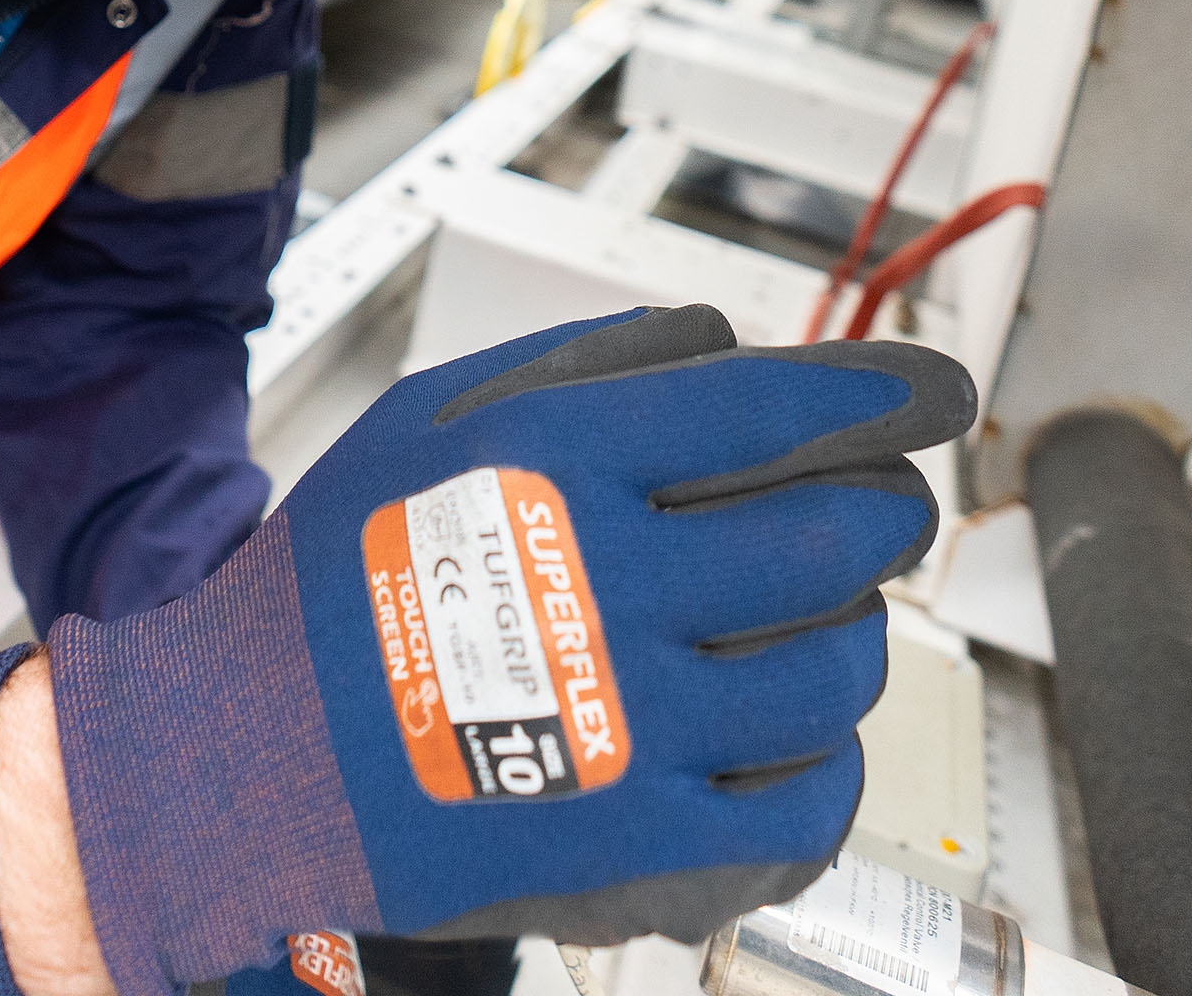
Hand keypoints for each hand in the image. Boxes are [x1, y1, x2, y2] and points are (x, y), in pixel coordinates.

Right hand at [47, 306, 971, 992]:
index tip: (941, 394)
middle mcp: (613, 587)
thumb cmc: (342, 578)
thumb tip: (731, 342)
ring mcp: (640, 727)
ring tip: (782, 631)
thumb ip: (592, 363)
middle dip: (878, 511)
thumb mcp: (438, 414)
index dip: (889, 393)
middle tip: (861, 513)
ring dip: (838, 637)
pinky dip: (817, 767)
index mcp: (565, 465)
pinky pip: (813, 804)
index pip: (785, 410)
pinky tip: (768, 737)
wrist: (251, 756)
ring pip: (843, 668)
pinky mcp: (650, 849)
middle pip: (845, 534)